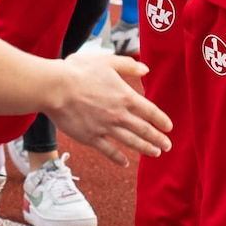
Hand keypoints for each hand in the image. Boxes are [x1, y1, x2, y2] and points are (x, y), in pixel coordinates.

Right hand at [44, 53, 170, 165]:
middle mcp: (119, 114)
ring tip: (155, 153)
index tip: (169, 127)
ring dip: (145, 149)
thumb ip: (128, 66)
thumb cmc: (79, 71)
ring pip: (130, 142)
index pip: (150, 111)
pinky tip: (125, 163)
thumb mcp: (106, 61)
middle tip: (167, 146)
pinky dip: (118, 158)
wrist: (56, 88)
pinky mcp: (90, 137)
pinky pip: (108, 151)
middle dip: (158, 139)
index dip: (161, 120)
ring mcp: (105, 128)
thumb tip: (146, 69)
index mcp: (125, 96)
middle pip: (144, 130)